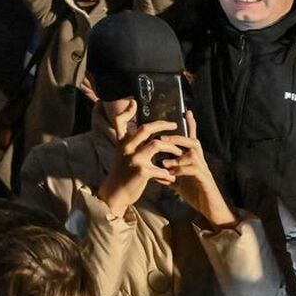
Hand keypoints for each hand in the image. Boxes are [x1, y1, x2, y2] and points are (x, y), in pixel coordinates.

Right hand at [97, 100, 177, 217]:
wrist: (115, 193)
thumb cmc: (122, 173)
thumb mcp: (121, 154)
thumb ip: (129, 142)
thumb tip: (139, 132)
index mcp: (122, 142)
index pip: (120, 121)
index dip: (126, 111)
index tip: (134, 102)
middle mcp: (126, 147)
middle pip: (146, 128)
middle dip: (163, 124)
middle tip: (175, 125)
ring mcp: (134, 158)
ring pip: (157, 144)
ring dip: (172, 148)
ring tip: (179, 153)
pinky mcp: (141, 171)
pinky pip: (161, 168)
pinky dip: (169, 173)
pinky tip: (172, 177)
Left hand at [156, 110, 236, 228]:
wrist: (211, 209)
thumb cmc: (196, 194)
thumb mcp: (179, 183)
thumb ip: (169, 175)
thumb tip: (155, 171)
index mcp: (192, 160)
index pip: (191, 139)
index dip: (190, 125)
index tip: (186, 111)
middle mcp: (199, 161)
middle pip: (193, 141)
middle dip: (178, 137)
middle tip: (163, 137)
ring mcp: (203, 169)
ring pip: (193, 154)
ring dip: (177, 155)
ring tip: (164, 160)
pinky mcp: (204, 179)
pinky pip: (193, 170)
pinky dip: (180, 170)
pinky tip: (171, 173)